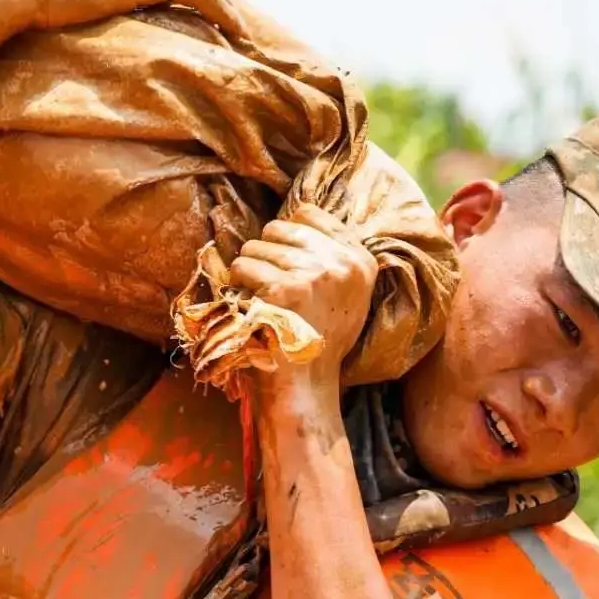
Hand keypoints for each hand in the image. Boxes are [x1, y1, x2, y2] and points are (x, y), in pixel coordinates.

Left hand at [229, 206, 378, 371]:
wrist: (306, 385)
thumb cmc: (320, 343)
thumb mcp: (348, 297)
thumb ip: (334, 259)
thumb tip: (297, 219)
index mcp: (360, 261)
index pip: (310, 213)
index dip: (288, 233)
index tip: (284, 260)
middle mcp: (341, 263)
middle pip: (279, 227)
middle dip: (266, 252)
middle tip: (268, 283)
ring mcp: (312, 274)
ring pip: (256, 245)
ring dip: (248, 269)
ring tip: (259, 296)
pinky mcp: (283, 289)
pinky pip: (244, 267)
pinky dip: (238, 284)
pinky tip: (248, 303)